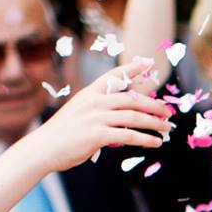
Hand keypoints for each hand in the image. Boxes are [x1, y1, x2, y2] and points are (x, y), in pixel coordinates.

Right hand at [15, 59, 171, 170]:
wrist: (43, 148)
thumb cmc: (63, 134)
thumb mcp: (80, 113)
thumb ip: (100, 110)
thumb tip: (124, 115)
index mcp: (90, 93)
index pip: (114, 76)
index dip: (133, 68)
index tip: (149, 63)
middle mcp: (94, 101)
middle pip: (132, 98)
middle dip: (154, 104)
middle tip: (168, 112)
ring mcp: (96, 117)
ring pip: (134, 117)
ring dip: (155, 123)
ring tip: (167, 128)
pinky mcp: (97, 135)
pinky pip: (129, 136)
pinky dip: (146, 139)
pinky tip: (156, 143)